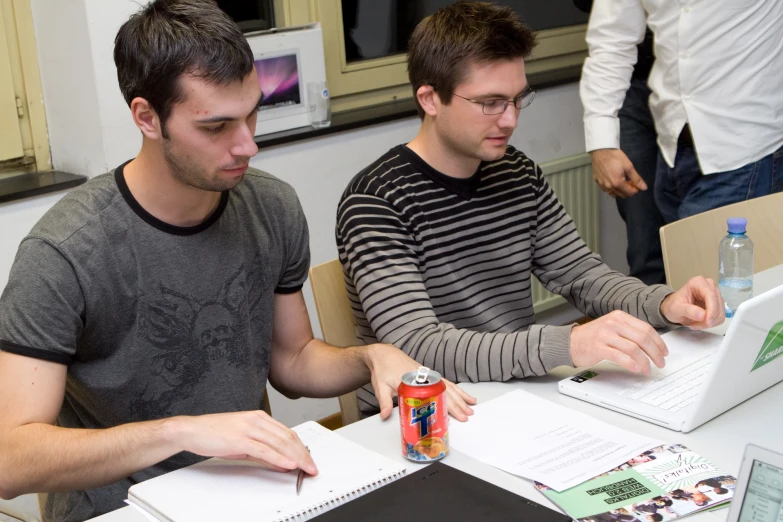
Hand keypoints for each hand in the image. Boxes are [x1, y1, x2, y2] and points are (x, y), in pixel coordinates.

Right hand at [173, 410, 317, 474]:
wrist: (192, 430)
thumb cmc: (215, 434)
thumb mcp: (243, 442)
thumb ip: (263, 451)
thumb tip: (281, 461)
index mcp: (259, 417)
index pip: (288, 433)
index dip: (301, 447)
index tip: (309, 460)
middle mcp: (257, 420)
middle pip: (287, 438)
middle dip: (303, 454)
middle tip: (311, 467)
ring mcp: (249, 428)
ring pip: (279, 443)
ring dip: (295, 457)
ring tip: (305, 468)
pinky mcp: (240, 439)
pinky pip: (264, 450)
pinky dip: (279, 458)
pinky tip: (287, 464)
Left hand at [364, 344, 476, 420]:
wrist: (383, 354)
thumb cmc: (382, 369)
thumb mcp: (380, 386)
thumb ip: (384, 402)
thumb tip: (385, 416)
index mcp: (415, 380)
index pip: (435, 395)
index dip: (446, 405)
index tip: (454, 415)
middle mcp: (424, 376)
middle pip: (445, 391)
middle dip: (458, 404)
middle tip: (467, 415)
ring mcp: (428, 375)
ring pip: (448, 386)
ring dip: (461, 396)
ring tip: (472, 405)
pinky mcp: (428, 375)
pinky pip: (445, 382)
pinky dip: (455, 389)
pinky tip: (462, 394)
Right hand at [570, 310, 667, 373]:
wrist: (569, 342)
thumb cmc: (591, 337)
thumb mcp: (611, 327)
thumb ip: (629, 332)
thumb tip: (650, 345)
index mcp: (619, 317)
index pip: (646, 329)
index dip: (658, 342)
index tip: (663, 352)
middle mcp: (613, 323)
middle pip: (642, 338)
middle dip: (655, 353)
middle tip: (660, 362)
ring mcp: (605, 335)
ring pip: (634, 348)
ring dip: (645, 361)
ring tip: (648, 369)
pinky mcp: (599, 348)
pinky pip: (620, 356)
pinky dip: (631, 364)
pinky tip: (636, 369)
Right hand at [590, 149, 646, 197]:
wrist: (601, 150)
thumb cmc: (615, 156)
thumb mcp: (629, 166)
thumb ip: (636, 179)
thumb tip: (644, 188)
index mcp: (618, 183)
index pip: (630, 193)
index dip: (636, 189)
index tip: (636, 182)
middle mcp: (609, 187)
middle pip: (622, 195)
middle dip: (628, 190)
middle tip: (629, 180)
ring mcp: (602, 185)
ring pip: (613, 194)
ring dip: (619, 190)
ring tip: (621, 180)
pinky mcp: (597, 181)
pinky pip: (605, 190)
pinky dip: (611, 188)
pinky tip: (612, 180)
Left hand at [660, 276, 724, 328]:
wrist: (673, 309)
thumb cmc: (673, 305)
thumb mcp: (676, 308)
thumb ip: (688, 311)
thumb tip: (703, 315)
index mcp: (698, 282)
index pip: (711, 295)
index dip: (712, 309)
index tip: (708, 322)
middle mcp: (709, 286)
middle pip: (718, 304)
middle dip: (709, 318)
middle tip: (695, 325)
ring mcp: (715, 295)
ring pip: (720, 312)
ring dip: (710, 322)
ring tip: (695, 324)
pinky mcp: (717, 304)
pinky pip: (720, 316)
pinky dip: (712, 323)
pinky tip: (700, 323)